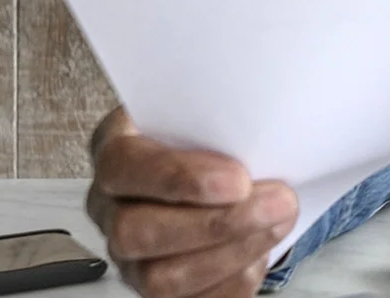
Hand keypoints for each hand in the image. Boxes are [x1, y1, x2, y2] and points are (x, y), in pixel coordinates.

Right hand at [85, 107, 299, 297]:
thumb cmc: (212, 135)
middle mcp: (110, 207)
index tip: (239, 179)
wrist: (223, 164)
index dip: (177, 178)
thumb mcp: (212, 109)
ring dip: (231, 253)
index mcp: (115, 151)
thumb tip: (265, 129)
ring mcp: (128, 256)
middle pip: (134, 231)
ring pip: (159, 278)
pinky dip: (231, 281)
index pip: (122, 166)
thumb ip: (225, 115)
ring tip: (279, 223)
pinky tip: (260, 253)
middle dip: (215, 224)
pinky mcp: (155, 289)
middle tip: (277, 202)